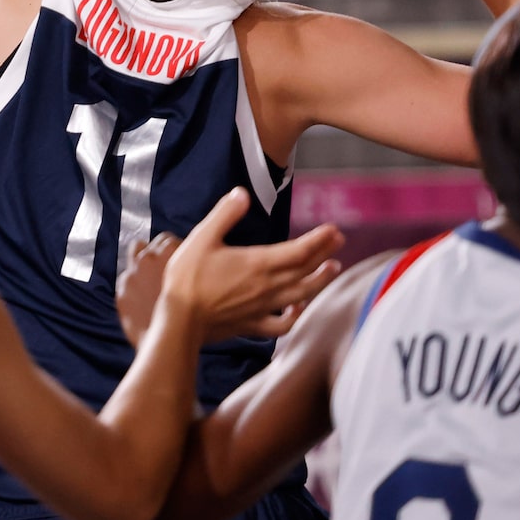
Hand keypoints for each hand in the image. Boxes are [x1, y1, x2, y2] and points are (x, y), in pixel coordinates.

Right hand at [119, 189, 342, 347]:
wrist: (180, 320)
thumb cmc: (189, 277)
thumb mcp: (203, 237)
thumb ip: (225, 214)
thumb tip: (242, 193)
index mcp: (258, 264)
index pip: (298, 251)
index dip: (318, 240)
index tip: (333, 230)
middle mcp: (267, 287)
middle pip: (304, 270)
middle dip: (324, 254)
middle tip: (339, 241)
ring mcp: (262, 309)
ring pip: (300, 295)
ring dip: (319, 281)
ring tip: (333, 270)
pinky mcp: (252, 325)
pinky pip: (281, 325)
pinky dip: (295, 317)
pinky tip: (299, 308)